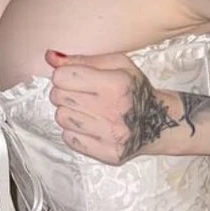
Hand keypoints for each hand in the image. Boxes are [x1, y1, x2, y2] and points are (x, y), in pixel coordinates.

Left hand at [47, 49, 185, 164]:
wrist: (159, 122)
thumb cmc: (135, 89)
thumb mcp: (118, 64)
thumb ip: (82, 59)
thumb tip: (50, 57)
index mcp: (115, 83)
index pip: (63, 77)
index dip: (63, 75)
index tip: (72, 78)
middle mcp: (112, 110)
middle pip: (59, 97)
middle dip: (63, 93)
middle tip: (78, 94)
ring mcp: (110, 134)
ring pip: (61, 118)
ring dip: (68, 112)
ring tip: (84, 110)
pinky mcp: (108, 153)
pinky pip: (69, 139)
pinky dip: (73, 131)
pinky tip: (88, 125)